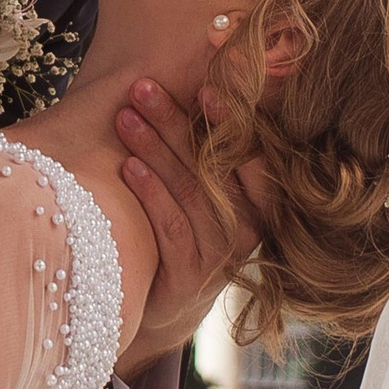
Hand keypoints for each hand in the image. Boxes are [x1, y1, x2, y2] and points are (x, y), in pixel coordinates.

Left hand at [112, 76, 270, 378]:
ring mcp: (222, 253)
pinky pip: (173, 227)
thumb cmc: (185, 230)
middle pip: (215, 164)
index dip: (230, 116)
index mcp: (262, 198)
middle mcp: (250, 226)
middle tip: (142, 88)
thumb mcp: (205, 189)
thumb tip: (201, 82)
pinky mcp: (193, 276)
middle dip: (176, 121)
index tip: (205, 83)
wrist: (168, 306)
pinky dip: (151, 194)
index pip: (251, 148)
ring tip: (126, 118)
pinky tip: (128, 167)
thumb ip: (208, 146)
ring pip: (192, 191)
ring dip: (156, 150)